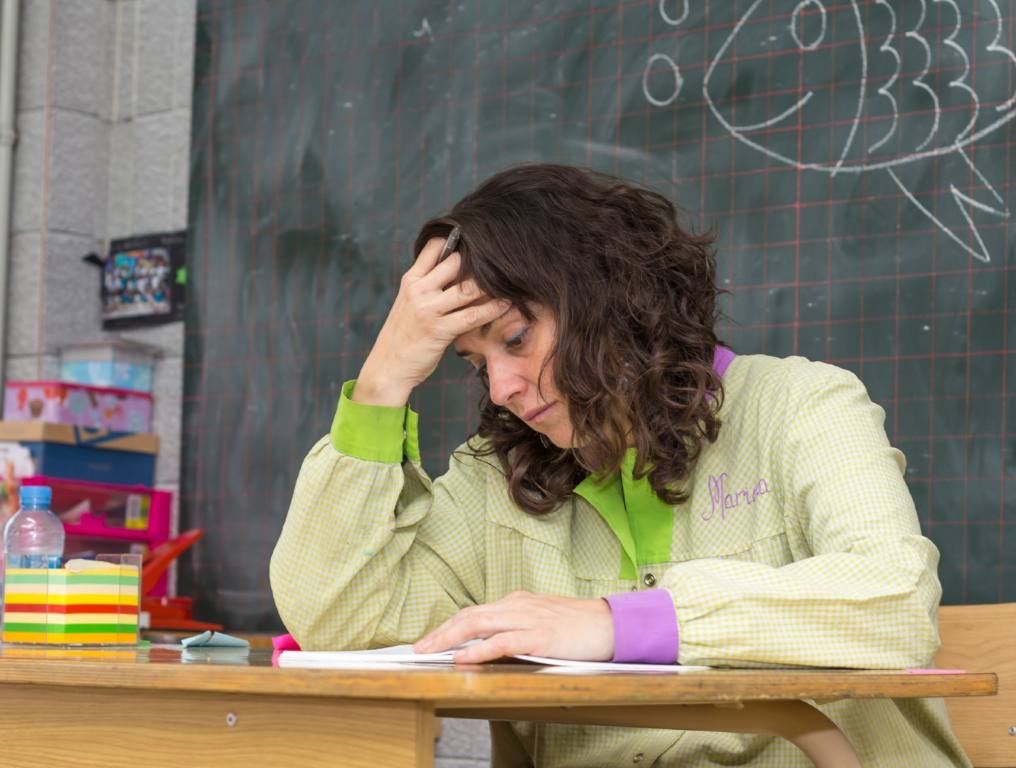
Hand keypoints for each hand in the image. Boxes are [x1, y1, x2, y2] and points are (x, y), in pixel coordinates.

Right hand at [354, 236, 507, 406]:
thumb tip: (459, 270)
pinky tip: (506, 304)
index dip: (456, 240)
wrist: (387, 367)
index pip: (433, 247)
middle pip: (455, 263)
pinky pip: (472, 315)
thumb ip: (429, 285)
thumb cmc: (403, 335)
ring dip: (491, 285)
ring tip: (510, 282)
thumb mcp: (409, 303)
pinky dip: (492, 309)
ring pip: (467, 288)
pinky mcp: (440, 330)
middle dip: (480, 262)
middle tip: (502, 262)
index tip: (476, 241)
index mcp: (411, 280)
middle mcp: (419, 290)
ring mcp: (428, 310)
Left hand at [412, 591, 614, 663]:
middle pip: (469, 616)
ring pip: (479, 624)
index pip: (473, 612)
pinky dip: (480, 650)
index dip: (448, 626)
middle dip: (440, 632)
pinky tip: (464, 658)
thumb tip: (488, 643)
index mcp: (516, 602)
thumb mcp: (540, 620)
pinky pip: (503, 642)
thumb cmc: (577, 626)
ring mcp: (528, 619)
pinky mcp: (539, 636)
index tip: (429, 640)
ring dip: (450, 638)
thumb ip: (515, 627)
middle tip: (418, 648)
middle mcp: (517, 606)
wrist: (609, 624)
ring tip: (430, 651)